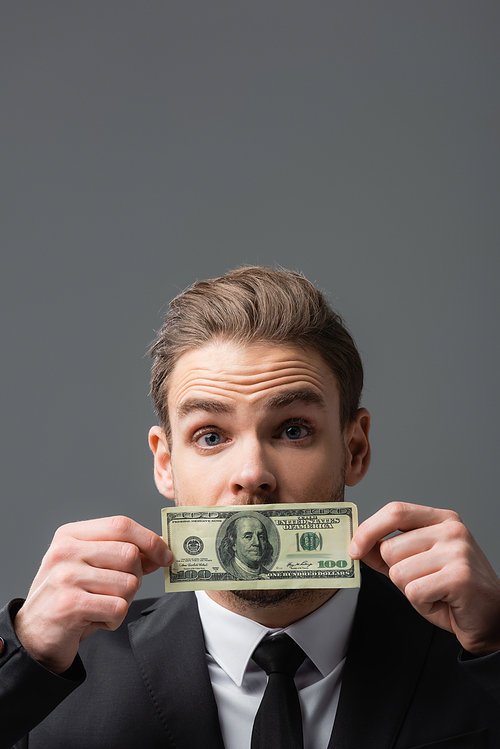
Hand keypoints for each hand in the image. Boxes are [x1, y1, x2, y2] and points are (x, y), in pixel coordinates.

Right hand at [14, 516, 172, 673]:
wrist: (34, 635)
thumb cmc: (70, 597)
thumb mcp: (91, 567)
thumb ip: (121, 555)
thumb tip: (160, 551)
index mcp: (71, 535)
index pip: (122, 525)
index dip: (150, 539)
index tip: (165, 555)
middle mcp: (66, 552)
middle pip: (129, 554)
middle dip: (135, 577)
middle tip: (119, 591)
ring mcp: (66, 577)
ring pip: (128, 583)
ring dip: (124, 602)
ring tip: (102, 606)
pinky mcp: (70, 605)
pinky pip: (118, 608)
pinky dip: (115, 619)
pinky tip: (97, 620)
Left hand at [349, 502, 499, 655]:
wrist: (491, 619)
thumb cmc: (452, 591)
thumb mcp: (418, 564)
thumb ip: (388, 552)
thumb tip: (357, 545)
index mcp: (442, 519)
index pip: (395, 511)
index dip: (368, 529)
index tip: (354, 549)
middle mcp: (452, 530)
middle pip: (390, 548)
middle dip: (397, 573)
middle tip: (424, 582)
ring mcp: (458, 552)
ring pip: (398, 572)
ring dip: (410, 591)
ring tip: (435, 592)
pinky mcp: (460, 577)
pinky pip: (414, 592)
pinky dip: (422, 605)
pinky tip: (442, 602)